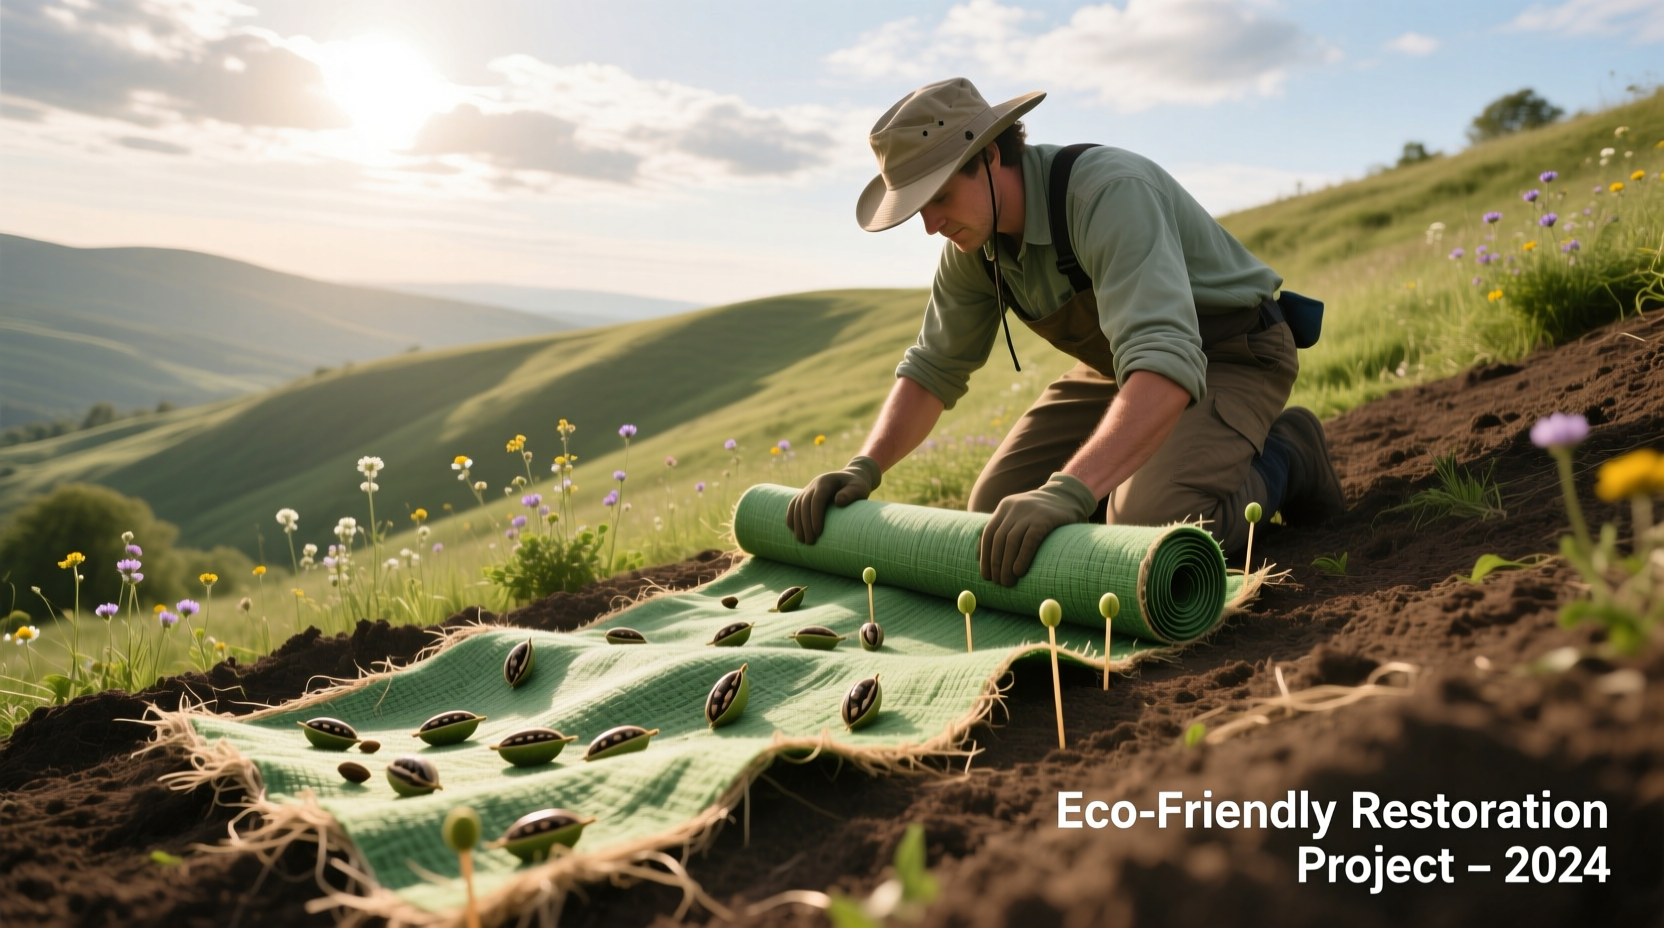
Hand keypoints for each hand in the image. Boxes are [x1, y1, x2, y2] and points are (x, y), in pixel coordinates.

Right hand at [787, 456, 882, 544]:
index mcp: (826, 482)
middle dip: (805, 524)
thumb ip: (851, 493)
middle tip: (810, 542)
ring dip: (797, 524)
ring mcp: (807, 489)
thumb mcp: (859, 488)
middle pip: (804, 504)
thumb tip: (838, 502)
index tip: (818, 532)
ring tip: (802, 540)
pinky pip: (793, 506)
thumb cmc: (857, 486)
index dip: (815, 515)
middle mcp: (814, 485)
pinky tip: (793, 531)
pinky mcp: (805, 496)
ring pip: (796, 506)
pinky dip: (791, 517)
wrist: (852, 477)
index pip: (817, 499)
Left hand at [979, 473, 1097, 586]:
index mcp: (1005, 507)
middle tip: (998, 583)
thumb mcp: (1019, 516)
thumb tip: (978, 557)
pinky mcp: (1046, 518)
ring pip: (1011, 540)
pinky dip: (1022, 557)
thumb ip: (1002, 530)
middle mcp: (1014, 507)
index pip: (988, 533)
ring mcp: (1030, 511)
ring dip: (1006, 564)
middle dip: (995, 563)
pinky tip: (1019, 571)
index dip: (985, 556)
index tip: (986, 576)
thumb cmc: (1042, 514)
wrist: (1070, 496)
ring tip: (1007, 582)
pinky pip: (1030, 540)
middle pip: (998, 538)